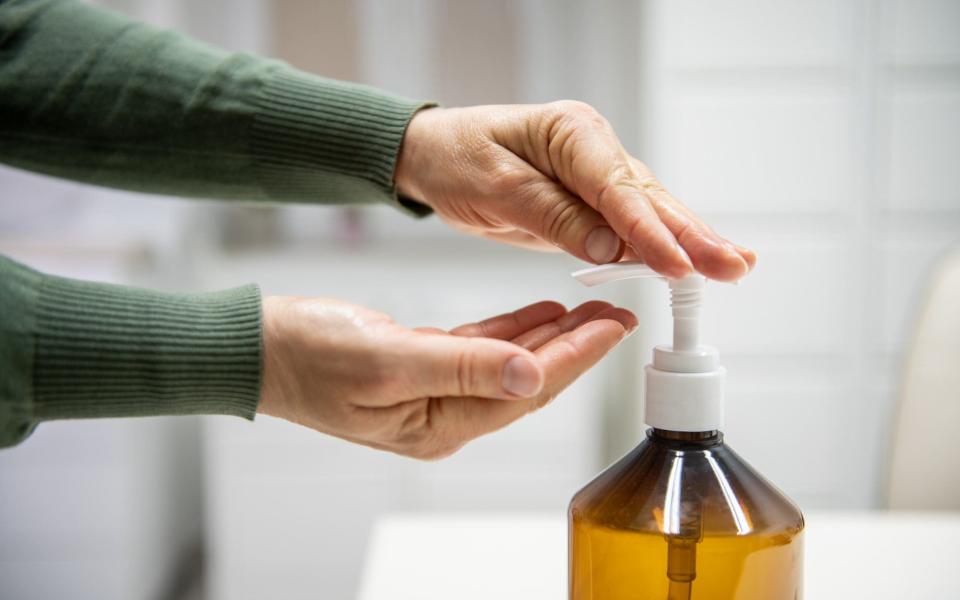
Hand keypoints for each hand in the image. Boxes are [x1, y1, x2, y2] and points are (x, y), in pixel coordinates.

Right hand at [258, 296, 636, 458]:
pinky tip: (537, 314)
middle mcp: (442, 415)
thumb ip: (462, 366)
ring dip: (550, 337)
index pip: (526, 390)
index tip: (614, 328)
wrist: (257, 348)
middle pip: (526, 381)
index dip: (575, 358)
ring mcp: (432, 393)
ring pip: (508, 364)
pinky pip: (480, 350)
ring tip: (591, 312)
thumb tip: (532, 375)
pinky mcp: (420, 367)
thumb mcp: (387, 359)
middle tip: (619, 317)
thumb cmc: (308, 356)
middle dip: (575, 349)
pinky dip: (511, 331)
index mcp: (439, 424)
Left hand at [395, 102, 755, 280]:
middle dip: (692, 234)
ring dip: (689, 241)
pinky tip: (692, 261)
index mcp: (571, 134)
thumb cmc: (457, 159)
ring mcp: (596, 174)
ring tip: (733, 266)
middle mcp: (593, 148)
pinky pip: (630, 223)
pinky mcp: (590, 200)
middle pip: (649, 197)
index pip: (617, 188)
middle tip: (734, 265)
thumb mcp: (494, 188)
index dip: (649, 230)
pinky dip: (660, 244)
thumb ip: (552, 215)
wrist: (435, 155)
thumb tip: (610, 245)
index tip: (677, 264)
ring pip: (649, 211)